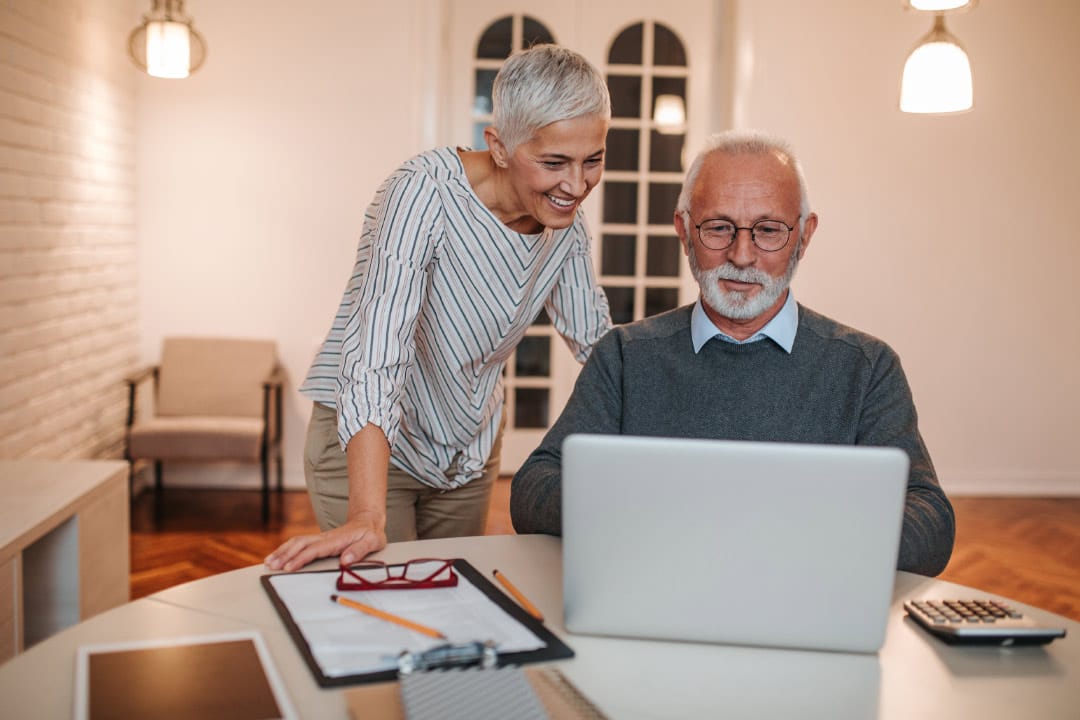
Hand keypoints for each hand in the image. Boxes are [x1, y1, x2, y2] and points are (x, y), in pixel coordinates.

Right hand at [264, 512, 386, 571]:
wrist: (368, 521)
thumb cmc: (370, 533)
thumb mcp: (372, 542)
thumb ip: (360, 550)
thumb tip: (345, 560)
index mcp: (336, 540)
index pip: (314, 550)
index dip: (300, 558)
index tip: (289, 567)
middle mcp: (325, 538)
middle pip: (300, 544)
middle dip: (284, 555)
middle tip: (271, 566)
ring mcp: (320, 538)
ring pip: (297, 542)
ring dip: (282, 551)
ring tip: (269, 562)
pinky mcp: (319, 541)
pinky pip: (299, 544)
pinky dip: (286, 550)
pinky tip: (278, 557)